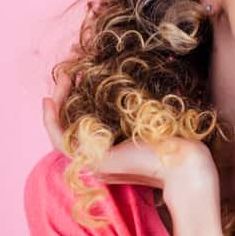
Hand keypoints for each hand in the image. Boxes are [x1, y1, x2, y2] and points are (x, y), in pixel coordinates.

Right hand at [42, 66, 220, 208]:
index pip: (81, 125)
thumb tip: (125, 84)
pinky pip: (59, 141)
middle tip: (65, 72)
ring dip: (56, 103)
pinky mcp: (92, 161)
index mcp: (110, 151)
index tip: (76, 76)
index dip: (73, 101)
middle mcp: (97, 158)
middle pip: (67, 126)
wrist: (184, 163)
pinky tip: (50, 99)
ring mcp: (92, 161)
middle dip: (63, 96)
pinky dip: (50, 121)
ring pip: (59, 131)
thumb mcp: (147, 119)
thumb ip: (132, 110)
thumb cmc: (173, 140)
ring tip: (61, 78)